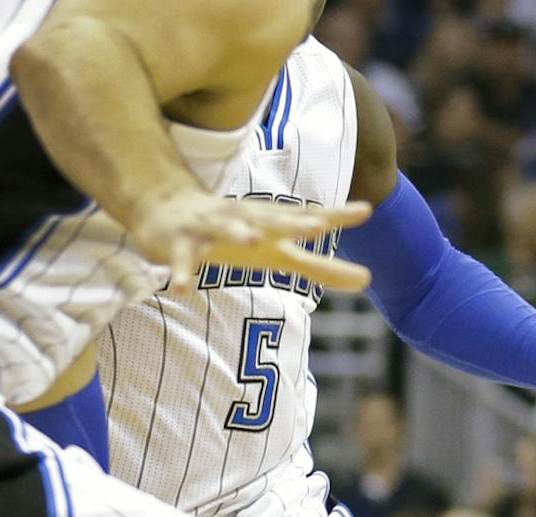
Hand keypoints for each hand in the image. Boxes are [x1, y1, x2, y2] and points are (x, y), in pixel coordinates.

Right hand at [130, 190, 370, 290]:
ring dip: (238, 233)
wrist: (167, 210)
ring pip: (225, 229)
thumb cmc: (237, 234)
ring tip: (254, 241)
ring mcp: (210, 228)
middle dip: (291, 222)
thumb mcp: (278, 253)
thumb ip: (320, 267)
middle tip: (317, 226)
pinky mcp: (178, 243)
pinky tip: (182, 287)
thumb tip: (368, 280)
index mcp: (269, 221)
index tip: (365, 211)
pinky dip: (182, 270)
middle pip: (270, 220)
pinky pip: (181, 258)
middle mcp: (243, 219)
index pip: (306, 217)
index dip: (335, 216)